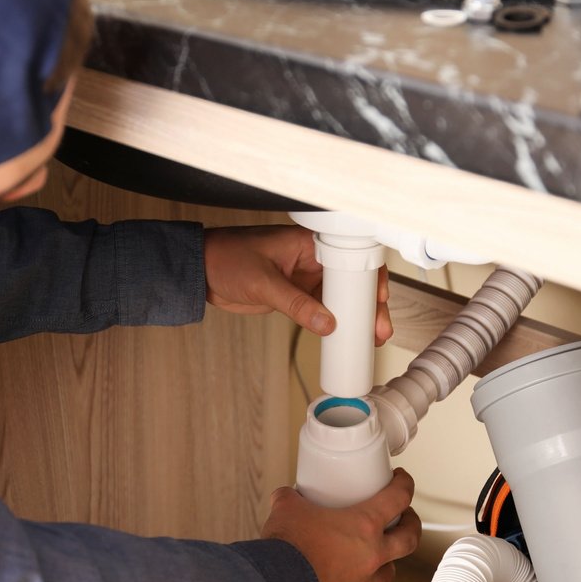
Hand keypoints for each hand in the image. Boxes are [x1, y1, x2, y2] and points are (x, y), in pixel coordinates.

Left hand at [204, 225, 392, 343]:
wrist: (200, 272)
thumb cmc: (226, 258)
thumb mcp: (262, 281)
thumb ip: (294, 303)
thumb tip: (326, 323)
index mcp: (308, 242)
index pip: (350, 256)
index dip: (370, 277)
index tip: (380, 298)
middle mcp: (311, 258)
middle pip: (350, 281)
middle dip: (368, 305)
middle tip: (379, 329)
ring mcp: (304, 277)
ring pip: (339, 298)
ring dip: (354, 317)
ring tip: (370, 338)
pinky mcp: (295, 295)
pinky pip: (322, 309)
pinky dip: (335, 323)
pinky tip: (345, 338)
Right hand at [260, 469, 420, 581]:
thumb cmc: (288, 545)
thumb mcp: (287, 507)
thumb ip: (291, 497)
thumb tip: (285, 496)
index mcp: (364, 524)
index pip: (398, 498)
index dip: (405, 484)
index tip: (402, 479)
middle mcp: (371, 553)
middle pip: (409, 539)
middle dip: (411, 525)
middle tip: (405, 515)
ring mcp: (361, 578)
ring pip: (391, 571)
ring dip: (391, 560)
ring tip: (382, 552)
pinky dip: (361, 577)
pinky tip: (348, 571)